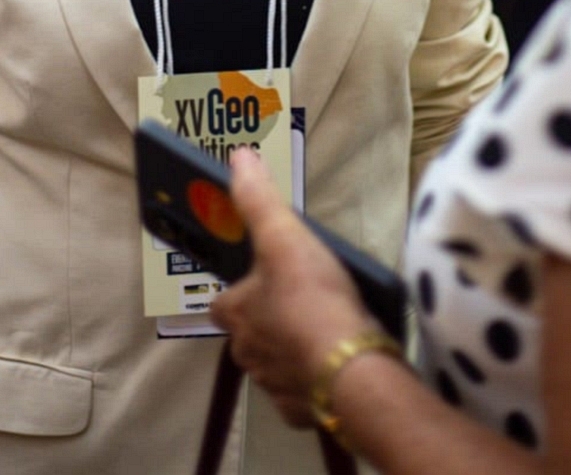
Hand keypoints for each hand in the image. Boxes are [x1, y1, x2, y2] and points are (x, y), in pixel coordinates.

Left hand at [210, 148, 373, 429]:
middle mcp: (247, 352)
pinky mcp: (302, 411)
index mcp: (236, 313)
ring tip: (321, 328)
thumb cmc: (310, 297)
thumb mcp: (284, 235)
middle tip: (298, 301)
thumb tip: (237, 158)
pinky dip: (312, 378)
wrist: (350, 367)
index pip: (221, 303)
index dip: (236, 291)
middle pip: (248, 335)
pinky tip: (334, 361)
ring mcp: (273, 385)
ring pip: (274, 364)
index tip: (257, 279)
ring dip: (290, 350)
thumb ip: (259, 198)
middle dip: (266, 321)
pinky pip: (301, 392)